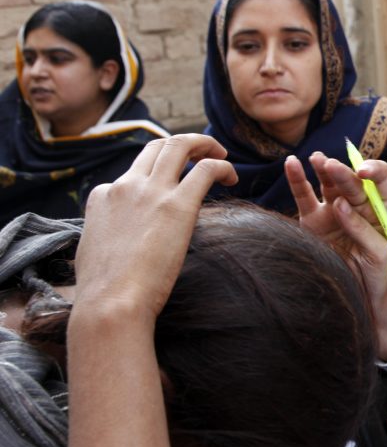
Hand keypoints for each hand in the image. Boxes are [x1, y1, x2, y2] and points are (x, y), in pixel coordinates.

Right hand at [73, 134, 236, 324]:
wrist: (111, 303)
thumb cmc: (104, 291)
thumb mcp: (93, 250)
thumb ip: (108, 233)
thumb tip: (119, 239)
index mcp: (103, 195)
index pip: (132, 172)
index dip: (155, 176)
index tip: (171, 191)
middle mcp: (126, 186)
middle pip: (158, 146)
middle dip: (184, 143)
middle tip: (203, 153)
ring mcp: (152, 192)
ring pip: (180, 145)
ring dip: (204, 144)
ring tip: (221, 155)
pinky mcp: (178, 204)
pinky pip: (206, 169)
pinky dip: (223, 167)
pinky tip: (232, 179)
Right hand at [286, 152, 386, 306]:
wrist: (358, 296)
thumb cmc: (377, 274)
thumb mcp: (380, 254)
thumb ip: (363, 229)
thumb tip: (339, 205)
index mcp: (382, 209)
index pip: (381, 180)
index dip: (374, 171)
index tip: (363, 172)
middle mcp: (358, 205)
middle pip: (352, 181)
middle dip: (343, 173)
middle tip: (331, 166)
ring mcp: (334, 210)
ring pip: (328, 183)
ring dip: (323, 168)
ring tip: (318, 159)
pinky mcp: (312, 220)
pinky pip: (304, 196)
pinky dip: (297, 179)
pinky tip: (292, 163)